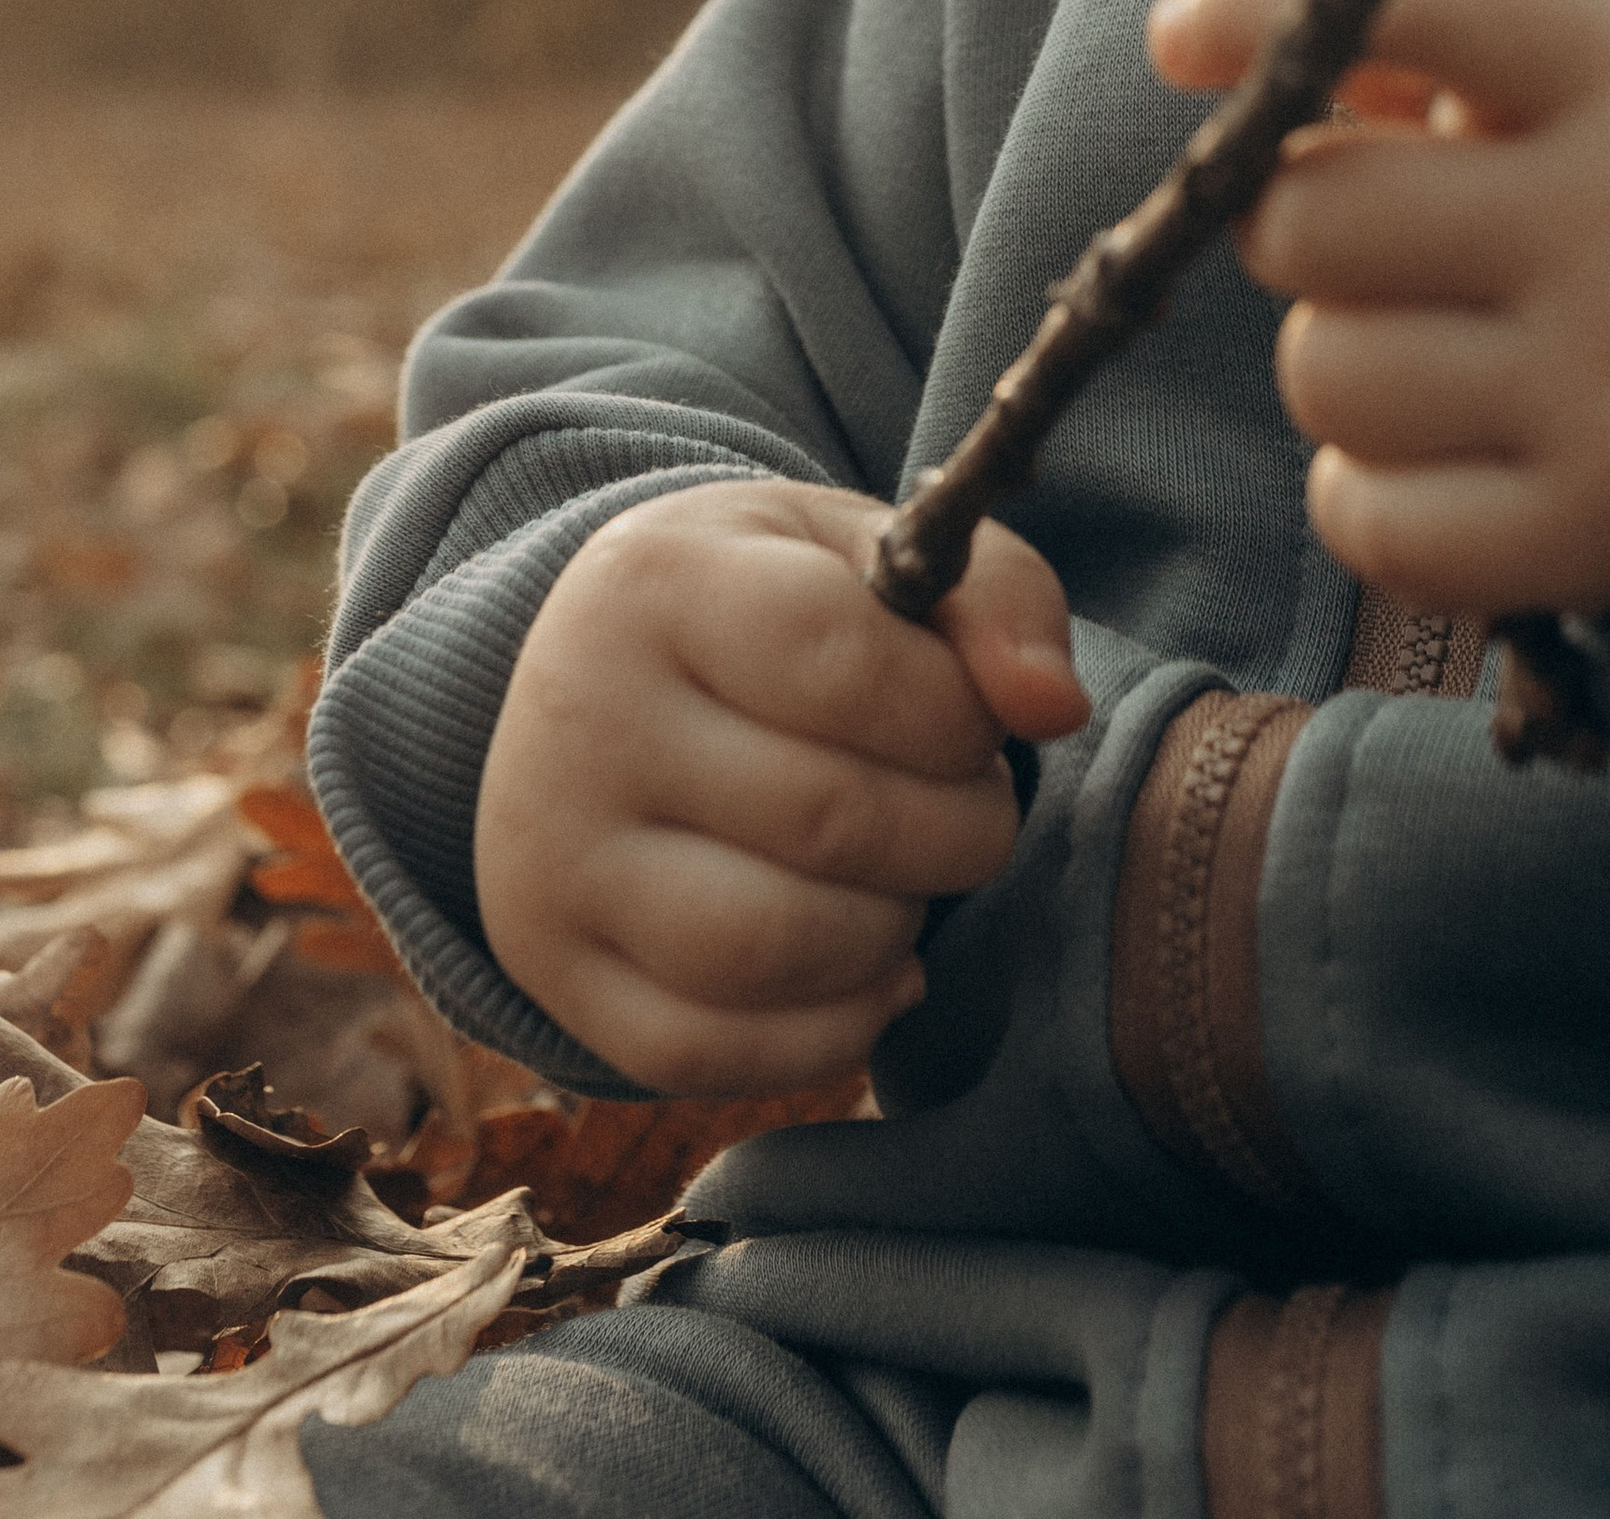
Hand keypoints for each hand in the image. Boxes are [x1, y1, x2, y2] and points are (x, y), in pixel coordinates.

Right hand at [473, 482, 1089, 1096]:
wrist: (598, 675)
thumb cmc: (771, 607)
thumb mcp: (872, 556)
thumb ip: (996, 601)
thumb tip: (1056, 707)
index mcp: (659, 582)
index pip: (846, 669)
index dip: (956, 716)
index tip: (975, 720)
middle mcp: (581, 719)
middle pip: (828, 820)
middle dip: (957, 830)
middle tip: (969, 805)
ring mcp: (552, 858)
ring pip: (771, 950)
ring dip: (895, 931)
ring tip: (911, 879)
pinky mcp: (556, 972)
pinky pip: (709, 1054)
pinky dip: (829, 1029)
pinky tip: (873, 966)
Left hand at [1149, 0, 1609, 617]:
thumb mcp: (1546, 55)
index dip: (1269, 0)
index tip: (1178, 31)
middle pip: (1309, 216)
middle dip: (1304, 227)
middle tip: (1394, 238)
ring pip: (1324, 376)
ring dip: (1343, 366)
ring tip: (1446, 345)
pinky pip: (1368, 521)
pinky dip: (1372, 496)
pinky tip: (1458, 452)